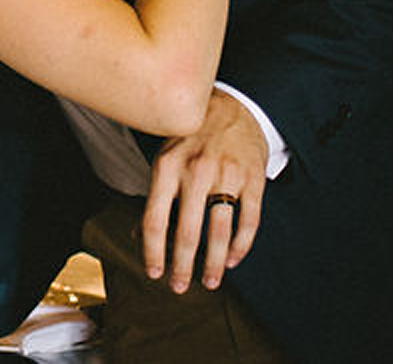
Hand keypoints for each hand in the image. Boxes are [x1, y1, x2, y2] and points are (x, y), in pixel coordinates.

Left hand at [140, 89, 268, 291]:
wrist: (234, 104)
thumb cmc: (192, 137)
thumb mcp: (166, 156)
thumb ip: (157, 194)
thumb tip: (139, 236)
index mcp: (167, 166)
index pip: (155, 220)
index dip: (154, 252)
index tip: (155, 273)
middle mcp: (196, 170)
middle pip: (187, 232)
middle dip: (183, 266)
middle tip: (180, 287)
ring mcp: (227, 174)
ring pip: (220, 231)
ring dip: (215, 263)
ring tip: (211, 281)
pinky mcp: (253, 178)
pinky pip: (249, 220)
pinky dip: (242, 245)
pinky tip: (235, 259)